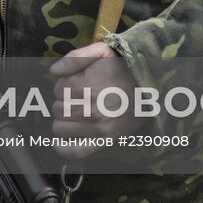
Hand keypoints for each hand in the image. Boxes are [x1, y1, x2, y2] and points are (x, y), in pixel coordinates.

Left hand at [48, 41, 137, 158]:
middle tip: (79, 98)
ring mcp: (99, 128)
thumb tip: (53, 71)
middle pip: (58, 108)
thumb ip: (75, 57)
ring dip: (63, 120)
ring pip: (60, 128)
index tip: (78, 83)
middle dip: (64, 101)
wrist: (149, 90)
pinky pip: (77, 151)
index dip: (65, 84)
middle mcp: (94, 109)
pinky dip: (64, 148)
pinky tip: (59, 143)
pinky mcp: (106, 141)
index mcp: (90, 86)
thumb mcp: (102, 51)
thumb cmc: (122, 69)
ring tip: (76, 112)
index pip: (59, 89)